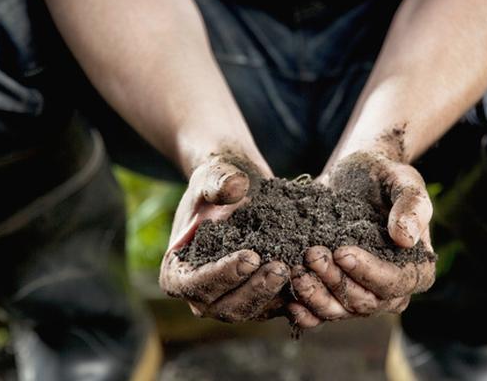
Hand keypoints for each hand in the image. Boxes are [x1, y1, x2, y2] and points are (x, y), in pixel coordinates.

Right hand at [159, 151, 289, 321]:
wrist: (241, 187)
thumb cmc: (218, 181)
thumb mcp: (215, 175)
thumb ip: (219, 182)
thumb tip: (235, 187)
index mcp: (177, 272)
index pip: (196, 284)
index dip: (222, 275)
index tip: (251, 256)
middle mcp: (201, 295)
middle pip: (226, 307)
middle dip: (254, 291)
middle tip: (280, 268)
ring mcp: (229, 299)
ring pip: (252, 312)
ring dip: (275, 296)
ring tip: (299, 271)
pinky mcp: (257, 298)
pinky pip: (273, 307)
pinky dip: (291, 296)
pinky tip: (310, 276)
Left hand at [288, 150, 434, 327]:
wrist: (354, 175)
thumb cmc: (384, 176)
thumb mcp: (403, 180)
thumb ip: (412, 205)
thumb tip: (406, 239)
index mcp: (417, 270)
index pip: (394, 283)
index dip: (368, 272)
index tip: (341, 251)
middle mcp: (391, 291)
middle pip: (364, 301)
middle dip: (335, 281)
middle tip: (312, 254)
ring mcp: (362, 295)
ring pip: (340, 310)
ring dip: (316, 295)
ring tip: (297, 270)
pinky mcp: (335, 294)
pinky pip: (321, 314)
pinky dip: (305, 312)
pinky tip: (289, 300)